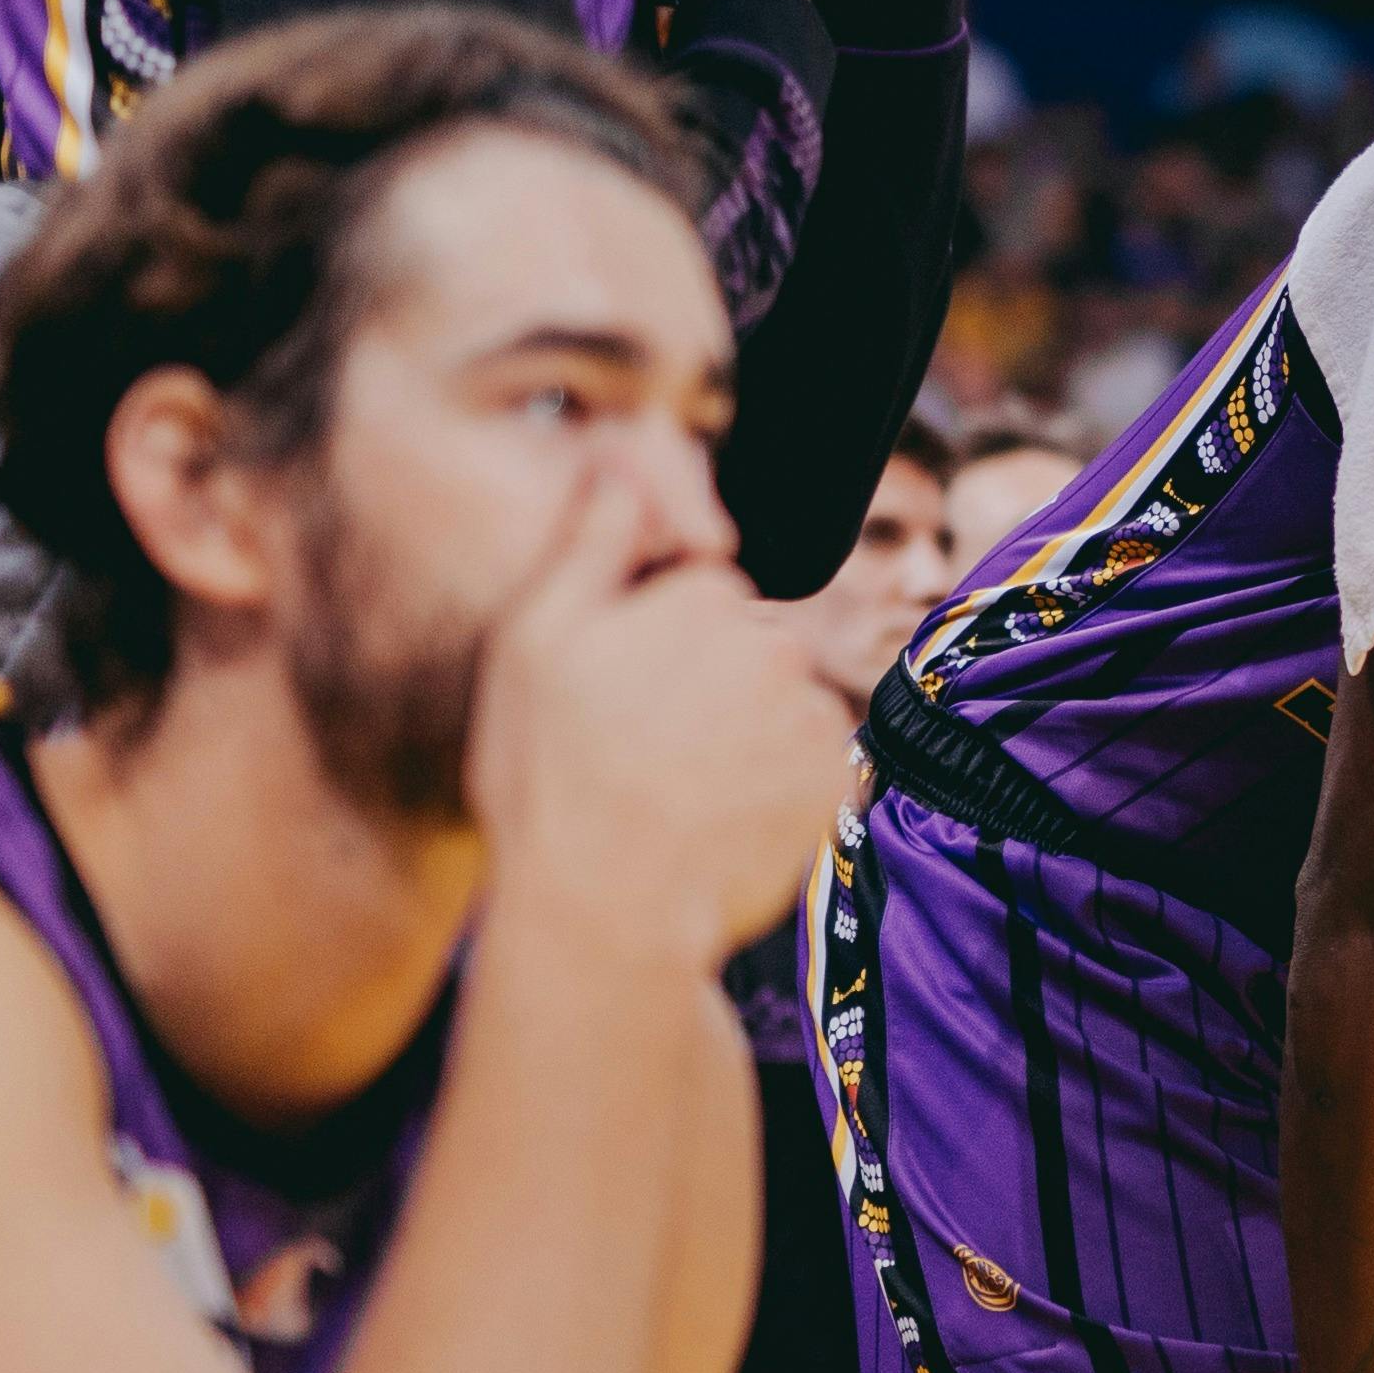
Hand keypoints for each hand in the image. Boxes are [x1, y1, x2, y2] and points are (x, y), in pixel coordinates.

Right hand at [469, 468, 855, 965]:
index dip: (656, 637)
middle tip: (643, 748)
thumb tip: (627, 455)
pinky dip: (777, 787)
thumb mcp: (535, 643)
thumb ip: (594, 540)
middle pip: (749, 643)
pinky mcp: (839, 784)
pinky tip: (721, 819)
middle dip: (707, 681)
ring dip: (745, 736)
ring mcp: (813, 717)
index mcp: (703, 599)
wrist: (607, 917)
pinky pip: (811, 765)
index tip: (620, 691)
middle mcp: (776, 645)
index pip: (700, 588)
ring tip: (678, 792)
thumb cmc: (552, 780)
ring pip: (781, 704)